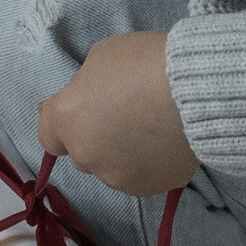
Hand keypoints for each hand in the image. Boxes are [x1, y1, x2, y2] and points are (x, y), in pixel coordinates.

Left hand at [38, 30, 198, 195]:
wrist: (197, 89)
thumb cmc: (145, 62)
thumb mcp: (102, 58)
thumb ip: (86, 86)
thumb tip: (87, 99)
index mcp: (67, 120)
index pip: (48, 134)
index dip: (63, 121)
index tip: (80, 108)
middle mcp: (86, 156)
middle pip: (82, 152)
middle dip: (95, 136)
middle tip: (124, 112)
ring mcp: (119, 177)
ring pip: (112, 168)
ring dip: (122, 152)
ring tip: (151, 126)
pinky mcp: (151, 187)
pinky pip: (142, 175)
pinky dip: (149, 162)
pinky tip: (167, 139)